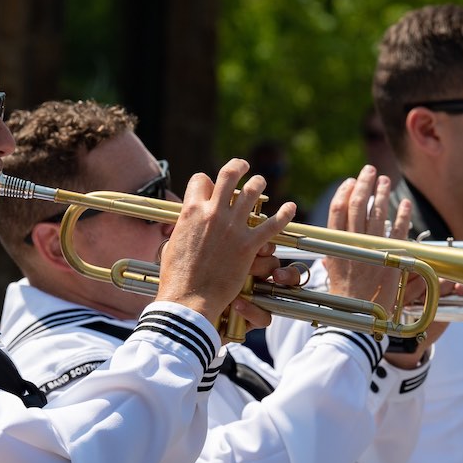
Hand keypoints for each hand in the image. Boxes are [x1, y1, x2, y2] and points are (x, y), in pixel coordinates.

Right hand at [156, 158, 295, 328]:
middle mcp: (213, 213)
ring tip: (260, 182)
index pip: (201, 180)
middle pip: (229, 175)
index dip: (207, 182)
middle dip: (238, 166)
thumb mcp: (172, 244)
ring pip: (252, 193)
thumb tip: (183, 224)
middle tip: (244, 165)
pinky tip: (291, 207)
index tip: (212, 188)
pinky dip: (285, 214)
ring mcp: (233, 228)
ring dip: (258, 184)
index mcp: (191, 211)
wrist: (189, 298)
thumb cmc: (176, 276)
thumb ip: (181, 228)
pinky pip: (273, 224)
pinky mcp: (249, 245)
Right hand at [323, 165, 444, 367]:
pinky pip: (398, 230)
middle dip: (364, 184)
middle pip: (357, 205)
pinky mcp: (390, 258)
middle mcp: (351, 244)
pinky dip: (402, 215)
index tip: (350, 182)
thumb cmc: (342, 297)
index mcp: (335, 245)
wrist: (356, 317)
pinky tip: (404, 203)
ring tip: (386, 180)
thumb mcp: (331, 270)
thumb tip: (334, 234)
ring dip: (382, 193)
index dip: (344, 192)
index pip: (337, 210)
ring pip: (377, 213)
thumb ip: (334, 250)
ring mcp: (371, 250)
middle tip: (370, 170)